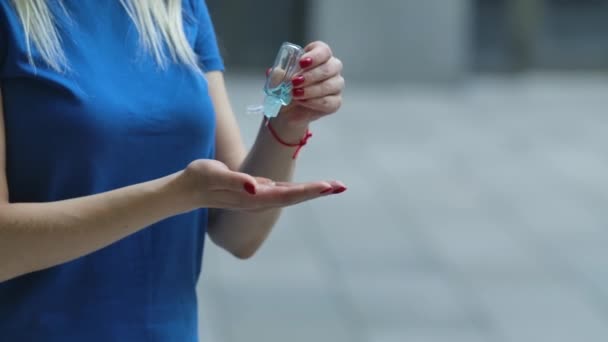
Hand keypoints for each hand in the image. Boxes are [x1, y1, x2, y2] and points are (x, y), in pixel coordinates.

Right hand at [180, 159, 346, 211]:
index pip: (287, 194)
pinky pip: (283, 190)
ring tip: (333, 186)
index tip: (328, 186)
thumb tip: (256, 187)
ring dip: (312, 190)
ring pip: (291, 194)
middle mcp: (259, 199)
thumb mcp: (213, 174)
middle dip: (318, 191)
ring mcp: (259, 196)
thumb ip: (234, 180)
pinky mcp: (256, 191)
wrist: (187, 190)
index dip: (309, 190)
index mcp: (253, 197)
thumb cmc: (199, 179)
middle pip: (294, 196)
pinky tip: (311, 187)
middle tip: (341, 186)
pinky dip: (299, 188)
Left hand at [276, 41, 344, 125]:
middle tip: (294, 82)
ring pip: (332, 84)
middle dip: (312, 75)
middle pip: (331, 66)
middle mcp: (331, 69)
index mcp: (318, 57)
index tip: (301, 63)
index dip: (315, 56)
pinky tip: (303, 101)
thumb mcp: (277, 81)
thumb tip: (276, 72)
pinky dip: (315, 102)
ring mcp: (335, 85)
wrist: (286, 112)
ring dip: (312, 90)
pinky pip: (330, 101)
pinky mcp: (335, 102)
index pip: (323, 50)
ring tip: (295, 94)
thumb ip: (278, 75)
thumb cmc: (285, 90)